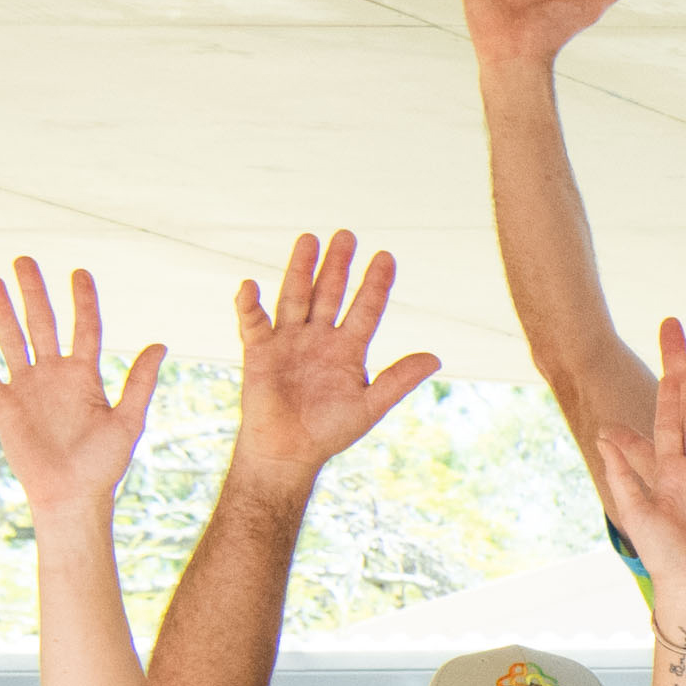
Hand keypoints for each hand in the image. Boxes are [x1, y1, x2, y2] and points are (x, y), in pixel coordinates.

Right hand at [0, 260, 164, 518]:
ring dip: (0, 311)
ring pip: (11, 339)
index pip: (85, 328)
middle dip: (33, 292)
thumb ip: (140, 382)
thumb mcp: (128, 421)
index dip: (83, 301)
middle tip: (24, 260)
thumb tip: (160, 344)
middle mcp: (54, 374)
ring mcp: (27, 386)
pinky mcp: (3, 404)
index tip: (79, 272)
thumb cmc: (104, 465)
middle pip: (42, 323)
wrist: (71, 495)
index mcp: (85, 376)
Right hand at [225, 231, 440, 486]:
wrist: (291, 451)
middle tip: (347, 235)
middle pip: (329, 293)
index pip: (365, 309)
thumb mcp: (371, 404)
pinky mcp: (259, 351)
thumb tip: (436, 358)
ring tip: (309, 240)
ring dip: (300, 270)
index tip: (387, 256)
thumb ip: (399, 380)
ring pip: (295, 297)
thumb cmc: (331, 430)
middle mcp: (318, 337)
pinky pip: (253, 322)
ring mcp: (288, 340)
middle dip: (337, 265)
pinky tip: (251, 285)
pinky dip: (250, 305)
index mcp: (347, 349)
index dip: (375, 284)